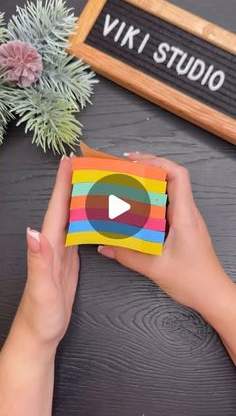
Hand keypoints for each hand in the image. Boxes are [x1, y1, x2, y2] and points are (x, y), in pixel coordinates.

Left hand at [12, 155, 78, 350]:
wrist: (40, 333)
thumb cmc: (39, 315)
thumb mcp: (41, 289)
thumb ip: (38, 261)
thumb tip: (33, 231)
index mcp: (48, 245)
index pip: (56, 208)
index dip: (62, 184)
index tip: (70, 161)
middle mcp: (54, 244)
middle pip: (66, 206)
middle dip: (74, 183)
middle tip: (89, 164)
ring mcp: (62, 252)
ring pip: (74, 217)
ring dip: (82, 198)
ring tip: (96, 182)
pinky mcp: (70, 260)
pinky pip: (80, 233)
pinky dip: (87, 219)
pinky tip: (96, 215)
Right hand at [98, 152, 234, 316]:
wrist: (213, 295)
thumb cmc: (192, 280)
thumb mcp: (155, 268)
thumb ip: (127, 256)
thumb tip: (103, 246)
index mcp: (184, 216)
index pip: (177, 175)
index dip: (156, 161)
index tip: (133, 160)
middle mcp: (187, 213)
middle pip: (171, 179)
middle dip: (147, 169)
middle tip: (122, 170)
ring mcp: (186, 220)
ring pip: (168, 193)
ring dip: (148, 186)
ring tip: (124, 185)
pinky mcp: (183, 229)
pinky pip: (166, 208)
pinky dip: (150, 203)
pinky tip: (134, 210)